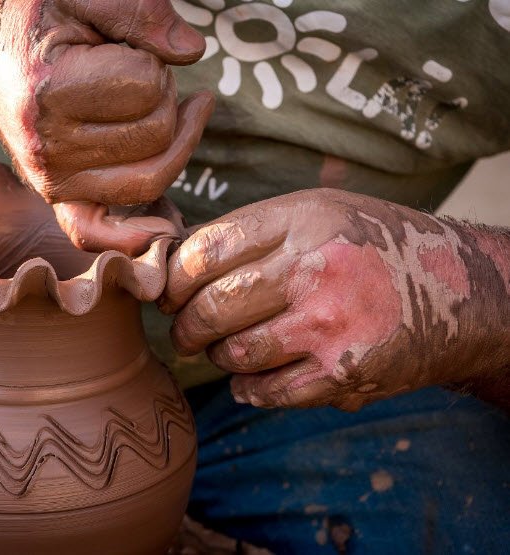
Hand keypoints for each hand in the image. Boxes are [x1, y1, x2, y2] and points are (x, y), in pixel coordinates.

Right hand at [0, 0, 213, 254]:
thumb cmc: (34, 13)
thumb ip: (140, 13)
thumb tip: (192, 53)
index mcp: (50, 92)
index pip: (151, 88)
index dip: (154, 61)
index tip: (123, 48)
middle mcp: (47, 146)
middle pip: (157, 135)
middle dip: (163, 98)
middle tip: (130, 72)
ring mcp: (50, 178)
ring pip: (151, 176)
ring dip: (160, 138)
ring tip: (135, 108)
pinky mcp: (55, 195)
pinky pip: (97, 232)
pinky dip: (128, 238)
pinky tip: (161, 229)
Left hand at [159, 189, 509, 410]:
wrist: (462, 292)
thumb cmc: (373, 247)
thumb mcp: (317, 212)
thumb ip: (250, 232)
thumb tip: (172, 258)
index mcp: (300, 220)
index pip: (203, 252)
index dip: (172, 280)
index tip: (169, 294)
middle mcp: (314, 268)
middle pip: (211, 307)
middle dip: (184, 327)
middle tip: (183, 332)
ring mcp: (329, 323)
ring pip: (233, 352)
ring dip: (216, 357)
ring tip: (220, 350)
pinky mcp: (343, 371)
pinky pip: (266, 391)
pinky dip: (246, 389)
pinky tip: (249, 379)